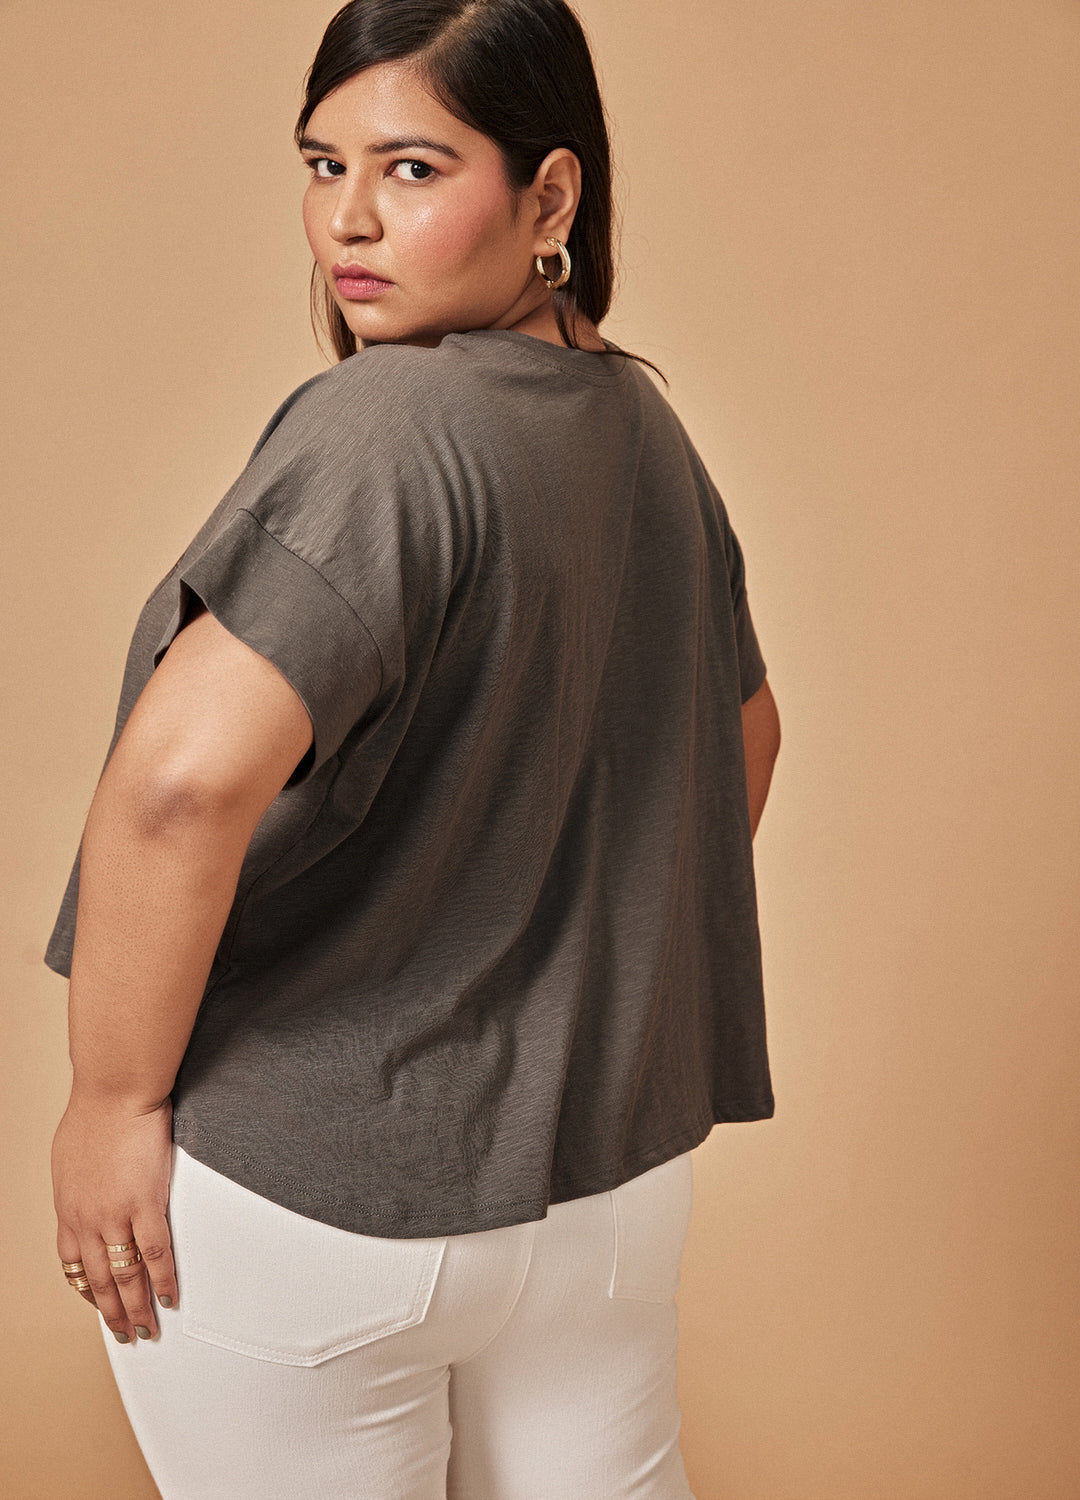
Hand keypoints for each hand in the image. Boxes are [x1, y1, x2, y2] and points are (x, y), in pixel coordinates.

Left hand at [51, 1090, 178, 1342]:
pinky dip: (162, 1280)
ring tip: (147, 1329)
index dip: (86, 1291)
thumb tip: (87, 1193)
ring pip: (124, 1276)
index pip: (72, 1265)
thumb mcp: (70, 1157)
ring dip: (136, 1308)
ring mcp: (115, 1215)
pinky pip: (154, 1253)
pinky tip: (169, 1296)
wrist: (115, 1093)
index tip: (99, 1305)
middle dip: (112, 1313)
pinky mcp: (145, 1203)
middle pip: (98, 1281)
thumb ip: (79, 1184)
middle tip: (125, 1334)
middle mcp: (87, 1220)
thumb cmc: (95, 1113)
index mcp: (68, 1209)